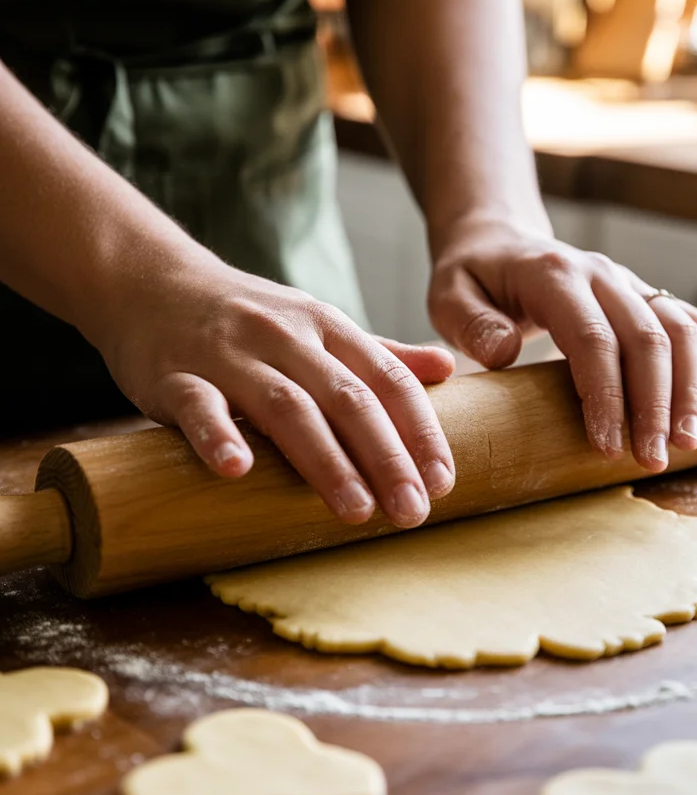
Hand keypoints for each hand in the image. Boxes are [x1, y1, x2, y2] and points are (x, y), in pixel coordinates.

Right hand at [93, 259, 455, 528]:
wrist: (151, 282)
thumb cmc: (247, 318)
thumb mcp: (317, 323)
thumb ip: (379, 352)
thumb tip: (448, 368)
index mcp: (327, 327)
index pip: (387, 379)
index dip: (419, 431)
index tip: (444, 482)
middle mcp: (286, 337)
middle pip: (347, 398)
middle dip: (386, 457)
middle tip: (414, 511)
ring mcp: (229, 355)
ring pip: (286, 407)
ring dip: (325, 460)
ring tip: (356, 510)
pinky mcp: (175, 375)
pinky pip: (198, 406)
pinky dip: (217, 436)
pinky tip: (236, 470)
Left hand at [428, 217, 696, 471]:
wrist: (497, 239)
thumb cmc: (470, 277)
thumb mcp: (448, 295)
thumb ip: (470, 323)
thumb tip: (505, 353)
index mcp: (554, 275)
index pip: (591, 337)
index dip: (605, 394)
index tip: (607, 446)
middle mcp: (600, 273)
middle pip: (645, 338)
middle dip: (654, 404)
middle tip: (653, 458)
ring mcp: (627, 282)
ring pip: (677, 330)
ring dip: (688, 389)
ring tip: (687, 444)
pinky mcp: (642, 295)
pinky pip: (688, 319)